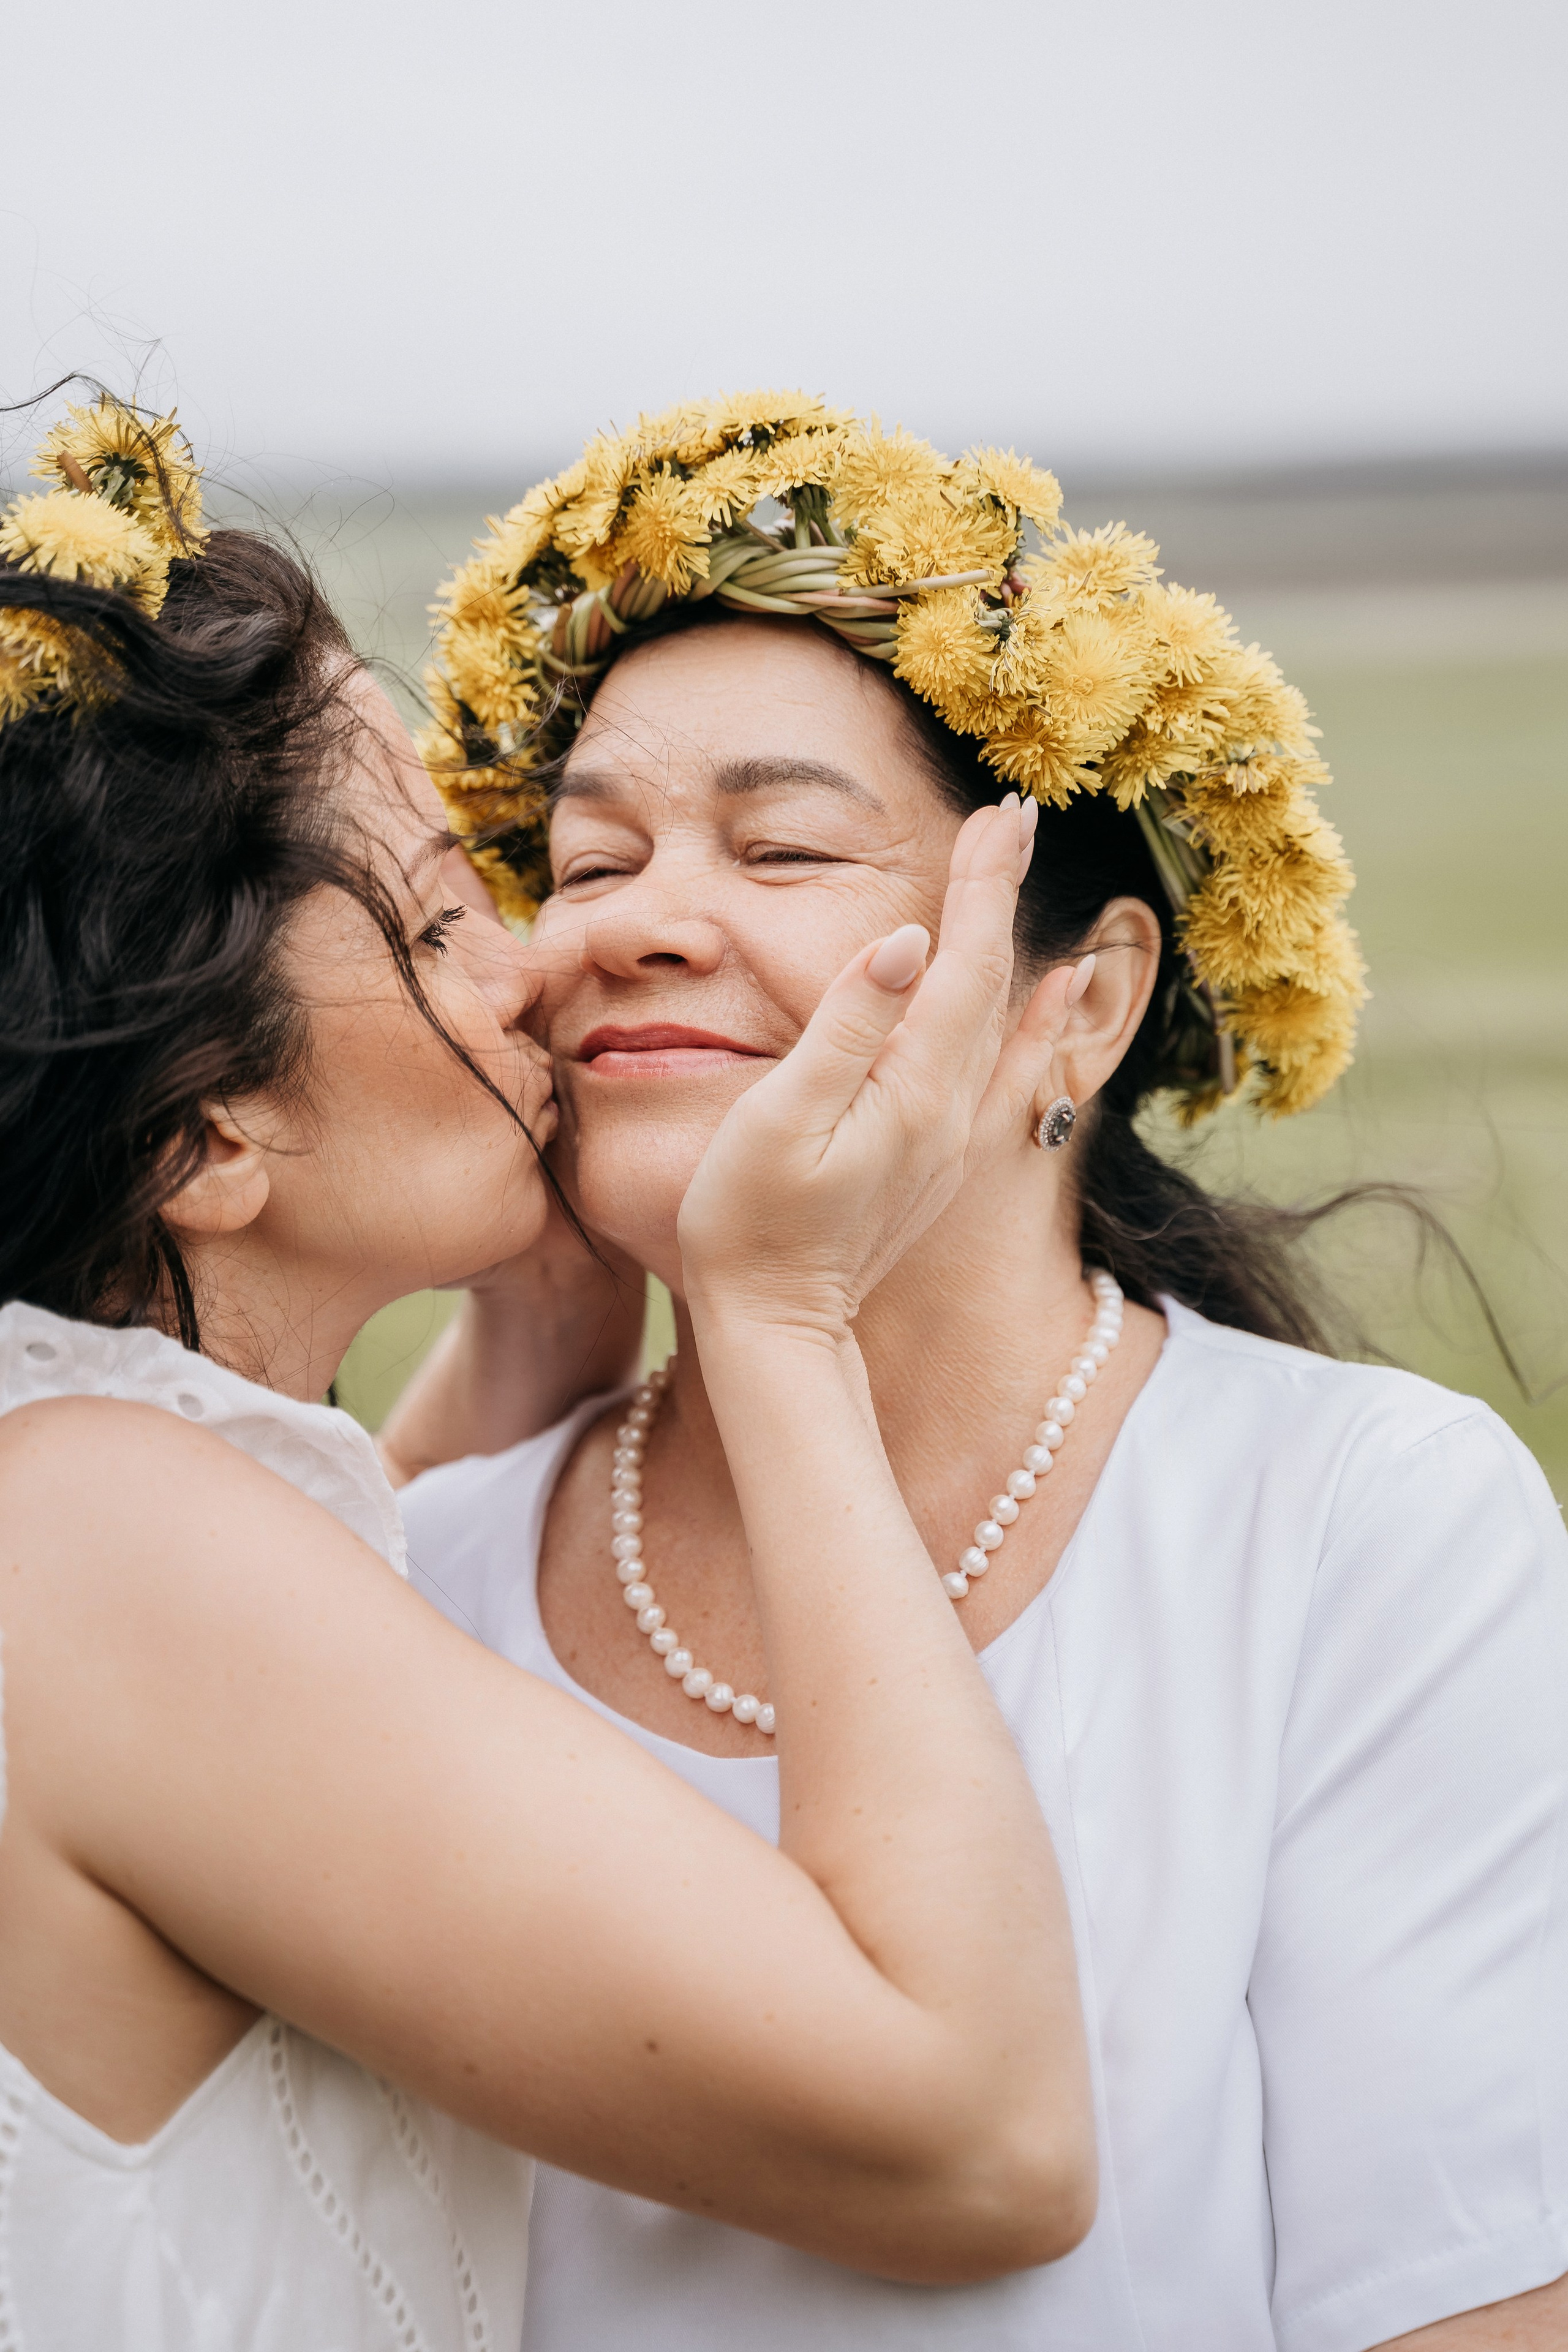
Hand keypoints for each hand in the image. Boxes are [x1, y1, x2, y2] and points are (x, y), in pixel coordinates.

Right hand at [676, 796, 1089, 1341]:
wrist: (774, 1328)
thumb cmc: (751, 1224)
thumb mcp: (781, 1117)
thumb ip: (846, 1027)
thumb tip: (905, 941)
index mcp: (914, 1089)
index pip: (964, 962)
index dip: (982, 884)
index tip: (1000, 812)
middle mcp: (951, 1110)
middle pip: (992, 980)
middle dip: (1000, 893)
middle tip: (1014, 816)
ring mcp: (949, 1140)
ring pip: (1002, 1020)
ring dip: (1013, 943)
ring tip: (1025, 878)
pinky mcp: (936, 1162)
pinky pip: (1005, 1071)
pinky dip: (1037, 1023)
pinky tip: (1056, 993)